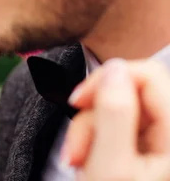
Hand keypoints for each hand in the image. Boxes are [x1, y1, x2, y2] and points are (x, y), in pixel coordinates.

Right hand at [62, 59, 169, 179]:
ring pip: (120, 110)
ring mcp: (164, 144)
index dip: (107, 80)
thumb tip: (114, 69)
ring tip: (78, 162)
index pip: (149, 74)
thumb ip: (114, 115)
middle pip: (130, 93)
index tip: (77, 102)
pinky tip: (89, 164)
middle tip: (75, 149)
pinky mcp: (151, 152)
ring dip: (90, 132)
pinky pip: (120, 128)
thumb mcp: (109, 168)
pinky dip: (97, 142)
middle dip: (93, 115)